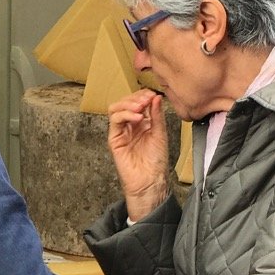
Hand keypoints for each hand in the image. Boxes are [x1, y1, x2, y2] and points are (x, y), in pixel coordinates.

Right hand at [107, 90, 169, 221]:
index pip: (138, 101)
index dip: (144, 95)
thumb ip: (157, 115)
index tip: (153, 95)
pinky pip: (115, 121)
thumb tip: (156, 97)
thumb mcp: (160, 133)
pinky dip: (125, 115)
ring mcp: (121, 131)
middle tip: (146, 100)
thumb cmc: (156, 160)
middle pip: (125, 102)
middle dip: (136, 98)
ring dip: (128, 104)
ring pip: (116, 108)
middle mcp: (130, 124)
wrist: (150, 180)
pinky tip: (137, 118)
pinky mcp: (114, 138)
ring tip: (141, 107)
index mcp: (143, 121)